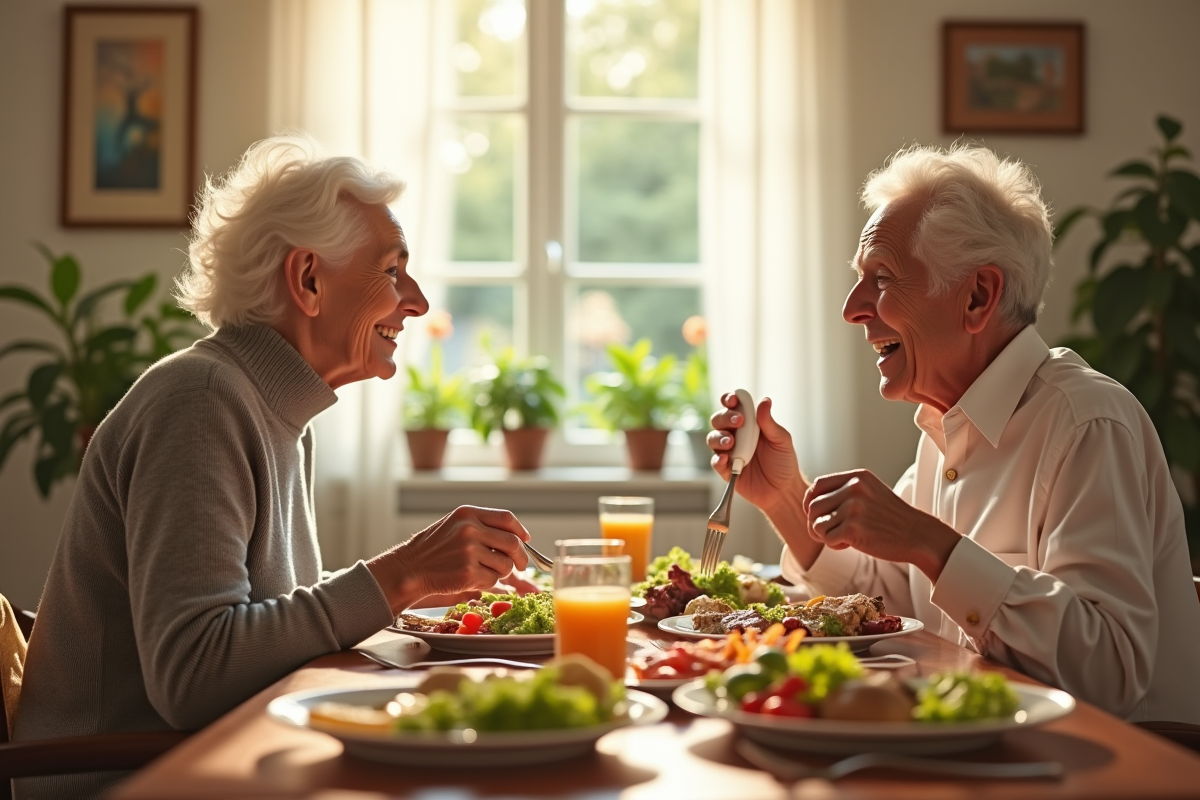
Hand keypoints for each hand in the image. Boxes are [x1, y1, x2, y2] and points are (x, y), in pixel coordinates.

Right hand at [368, 506, 530, 613]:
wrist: (408, 568)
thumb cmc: (433, 549)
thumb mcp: (454, 526)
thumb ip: (483, 527)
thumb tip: (521, 539)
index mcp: (467, 514)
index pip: (506, 518)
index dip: (520, 531)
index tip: (525, 540)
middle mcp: (469, 529)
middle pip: (512, 543)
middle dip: (521, 558)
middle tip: (520, 566)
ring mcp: (469, 551)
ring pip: (505, 565)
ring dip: (501, 572)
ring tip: (485, 571)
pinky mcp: (467, 573)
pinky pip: (492, 580)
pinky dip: (487, 583)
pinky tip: (472, 579)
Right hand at [708, 394, 804, 514]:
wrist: (784, 490)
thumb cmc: (784, 462)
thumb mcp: (781, 440)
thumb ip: (769, 422)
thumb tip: (765, 400)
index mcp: (748, 424)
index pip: (733, 407)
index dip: (729, 400)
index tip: (733, 399)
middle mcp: (736, 436)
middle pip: (719, 420)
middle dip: (725, 418)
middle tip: (739, 421)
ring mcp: (729, 452)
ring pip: (713, 439)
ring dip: (719, 437)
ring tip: (731, 442)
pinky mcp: (726, 470)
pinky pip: (715, 462)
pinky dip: (718, 459)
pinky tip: (726, 458)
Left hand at [803, 470, 959, 580]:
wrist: (918, 535)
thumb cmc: (891, 517)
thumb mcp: (870, 492)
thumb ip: (845, 491)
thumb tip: (810, 500)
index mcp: (857, 477)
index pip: (818, 485)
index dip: (810, 501)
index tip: (814, 514)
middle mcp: (853, 489)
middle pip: (813, 506)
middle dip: (815, 522)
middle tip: (827, 532)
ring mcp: (853, 508)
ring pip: (817, 524)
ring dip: (824, 535)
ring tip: (841, 537)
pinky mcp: (853, 528)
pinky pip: (827, 539)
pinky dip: (834, 545)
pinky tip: (849, 544)